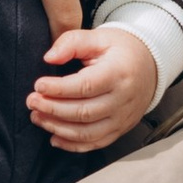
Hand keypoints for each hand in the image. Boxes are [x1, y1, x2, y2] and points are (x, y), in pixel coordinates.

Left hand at [29, 24, 160, 154]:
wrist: (150, 66)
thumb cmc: (121, 50)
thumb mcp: (99, 37)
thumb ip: (72, 42)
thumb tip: (49, 58)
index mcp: (119, 73)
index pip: (85, 86)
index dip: (58, 89)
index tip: (38, 85)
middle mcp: (123, 99)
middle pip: (84, 112)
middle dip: (52, 109)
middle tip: (31, 101)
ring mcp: (123, 118)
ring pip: (87, 132)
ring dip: (58, 128)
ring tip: (37, 117)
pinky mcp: (120, 129)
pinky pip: (95, 143)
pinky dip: (73, 145)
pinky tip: (54, 137)